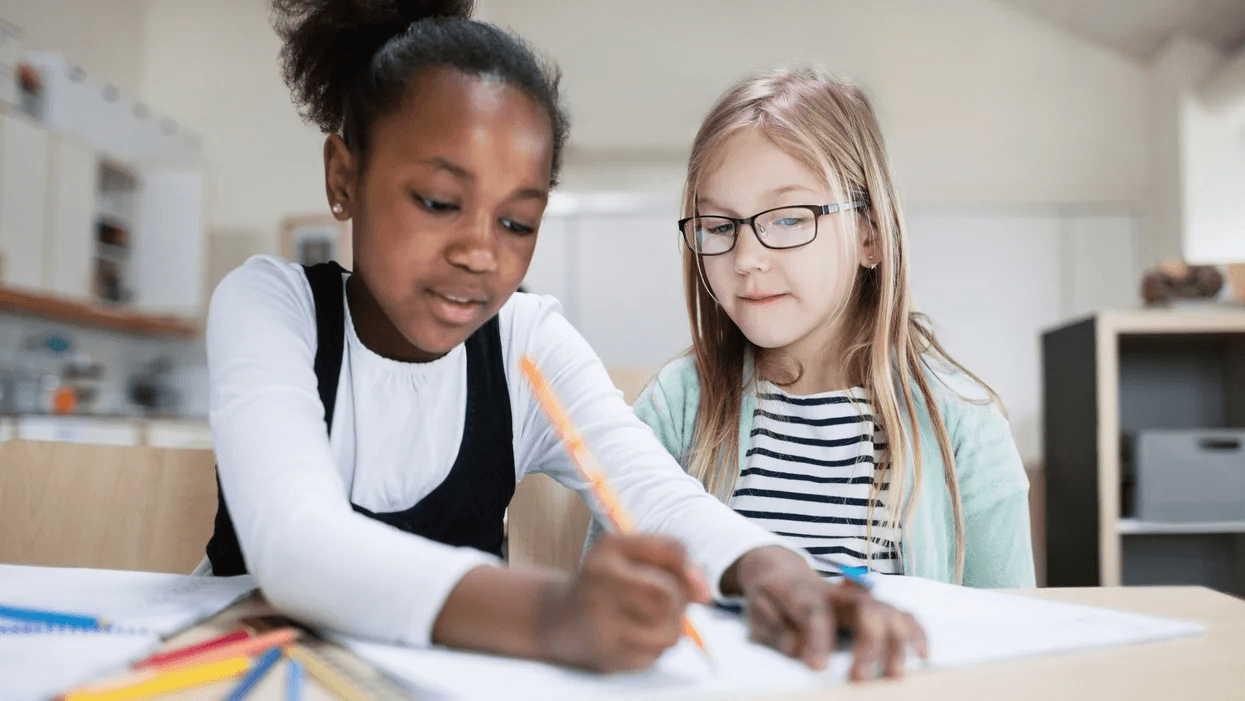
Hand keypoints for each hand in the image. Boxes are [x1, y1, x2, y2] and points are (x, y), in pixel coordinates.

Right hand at [534, 532, 709, 672]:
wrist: (556, 618)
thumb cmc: (603, 581)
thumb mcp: (628, 552)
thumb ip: (671, 558)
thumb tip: (705, 593)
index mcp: (607, 551)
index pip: (672, 551)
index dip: (688, 568)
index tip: (685, 580)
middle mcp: (600, 584)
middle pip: (669, 595)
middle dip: (677, 600)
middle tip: (661, 600)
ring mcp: (601, 624)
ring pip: (670, 631)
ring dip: (669, 626)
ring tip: (648, 618)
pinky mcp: (608, 656)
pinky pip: (656, 654)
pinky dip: (654, 645)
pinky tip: (633, 635)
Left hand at [723, 546, 927, 679]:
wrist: (781, 571)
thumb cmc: (772, 599)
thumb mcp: (760, 613)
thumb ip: (777, 631)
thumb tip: (798, 650)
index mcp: (803, 593)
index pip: (815, 611)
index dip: (818, 639)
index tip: (818, 667)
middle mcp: (838, 593)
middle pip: (865, 608)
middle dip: (869, 643)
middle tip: (860, 677)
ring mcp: (859, 598)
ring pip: (888, 611)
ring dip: (896, 642)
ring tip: (893, 673)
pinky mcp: (874, 606)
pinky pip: (902, 614)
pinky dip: (916, 633)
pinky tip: (921, 655)